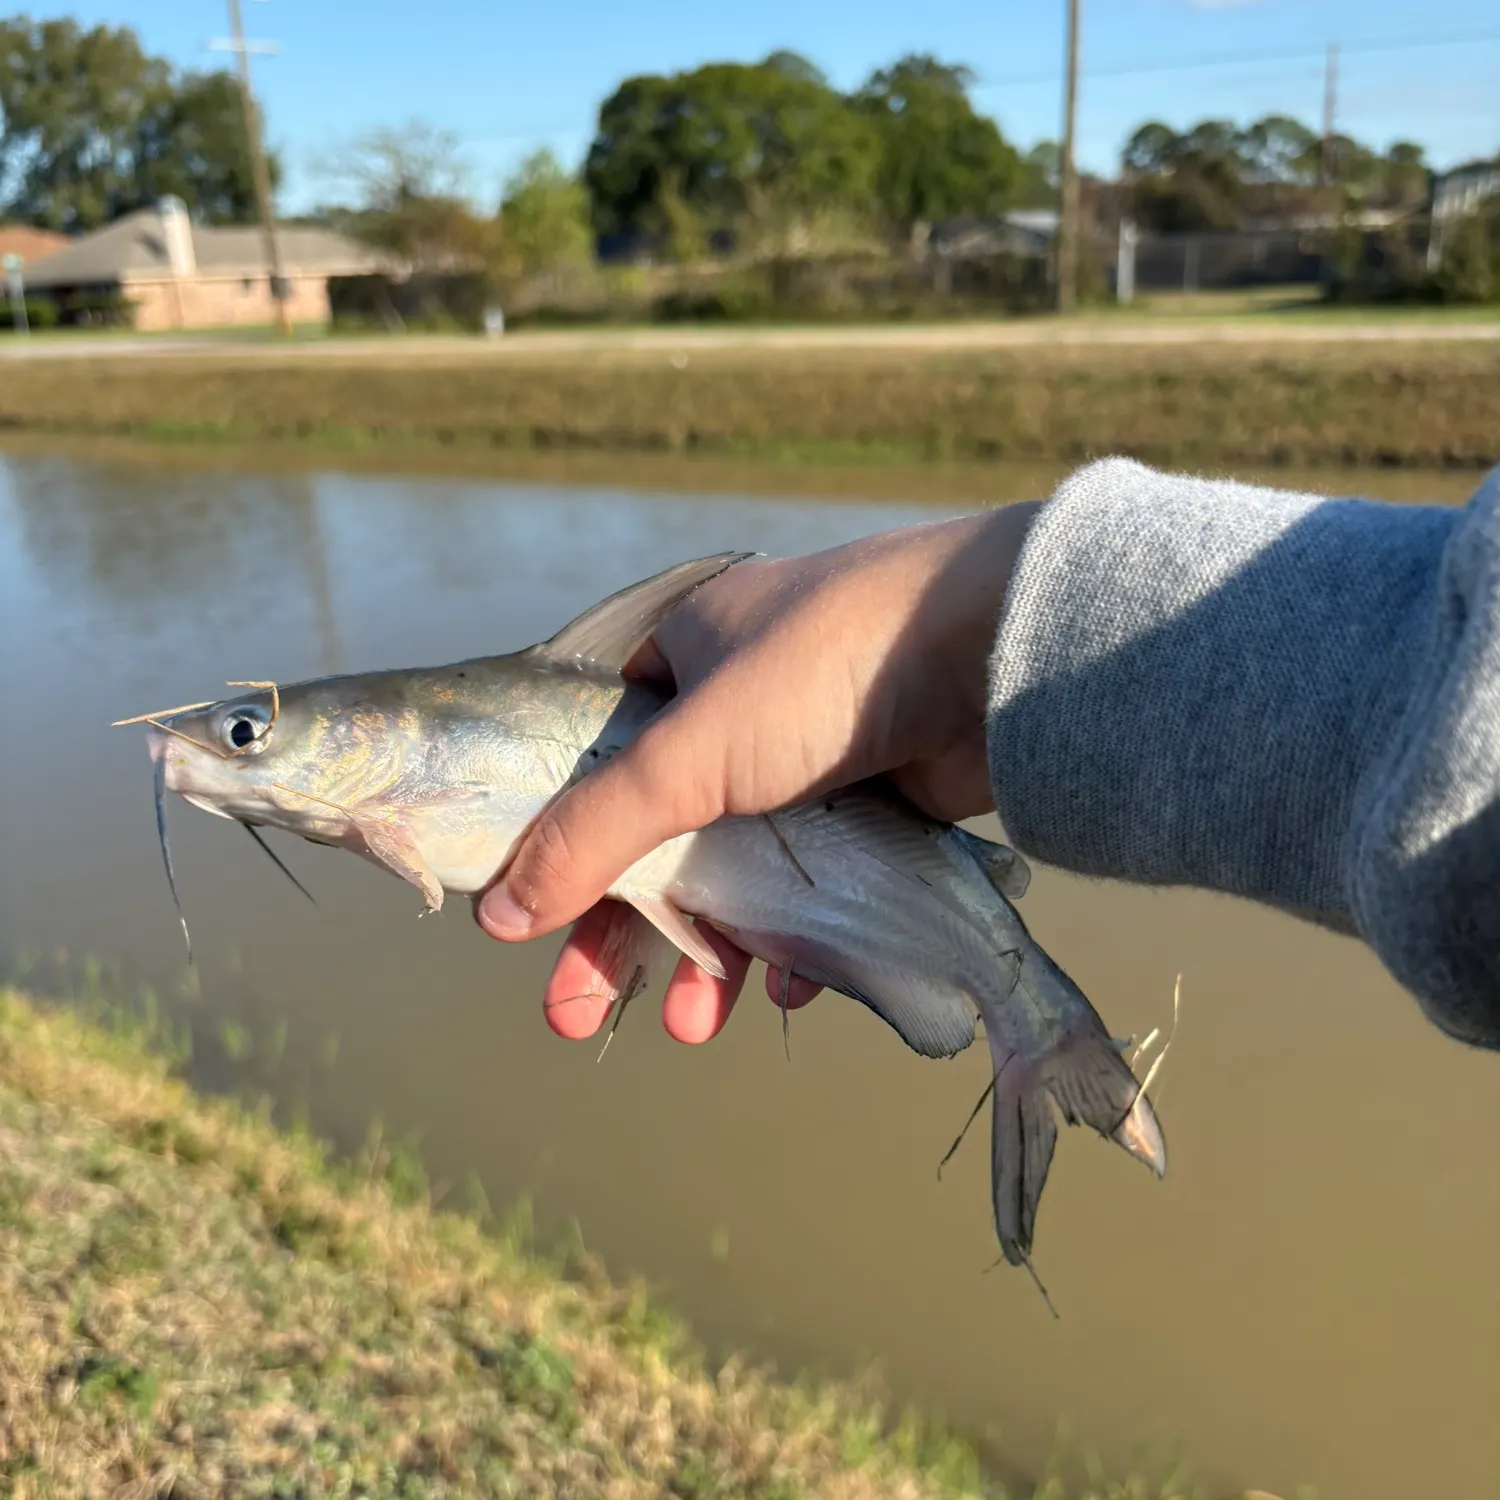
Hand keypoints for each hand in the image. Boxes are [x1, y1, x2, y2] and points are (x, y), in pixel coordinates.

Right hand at [476, 501, 1040, 1042]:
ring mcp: (811, 755)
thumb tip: (496, 913)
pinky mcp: (878, 799)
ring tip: (692, 1023)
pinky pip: (816, 885)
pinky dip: (795, 938)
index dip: (558, 846)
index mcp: (682, 656)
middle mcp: (740, 702)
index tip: (533, 923)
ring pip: (739, 870)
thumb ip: (591, 832)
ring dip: (710, 950)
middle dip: (623, 929)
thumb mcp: (687, 752)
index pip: (592, 762)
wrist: (999, 651)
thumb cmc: (825, 670)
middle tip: (578, 1013)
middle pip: (658, 835)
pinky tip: (786, 988)